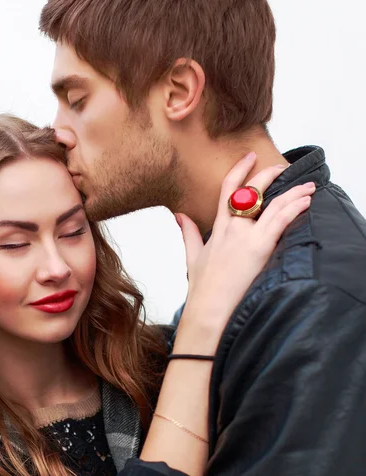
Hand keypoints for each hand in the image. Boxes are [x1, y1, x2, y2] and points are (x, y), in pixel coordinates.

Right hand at [176, 153, 313, 350]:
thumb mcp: (192, 255)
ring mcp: (245, 236)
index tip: (249, 157)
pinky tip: (305, 201)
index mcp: (218, 228)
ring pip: (272, 203)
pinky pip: (280, 220)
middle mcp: (232, 227)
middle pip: (252, 190)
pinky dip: (295, 208)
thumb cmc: (202, 286)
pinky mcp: (259, 247)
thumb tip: (179, 215)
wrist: (208, 306)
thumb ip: (188, 232)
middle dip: (269, 174)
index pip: (227, 189)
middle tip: (283, 168)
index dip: (239, 170)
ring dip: (293, 192)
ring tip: (308, 187)